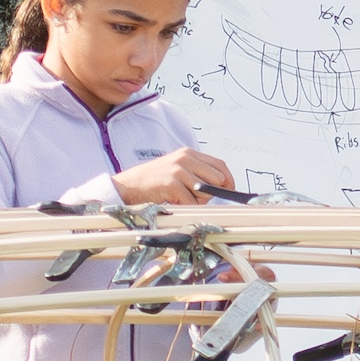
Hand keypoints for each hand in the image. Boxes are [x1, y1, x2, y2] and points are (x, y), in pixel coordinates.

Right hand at [110, 148, 246, 206]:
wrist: (129, 185)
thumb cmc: (155, 181)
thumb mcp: (177, 170)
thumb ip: (197, 174)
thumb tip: (222, 187)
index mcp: (189, 153)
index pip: (220, 165)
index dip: (229, 180)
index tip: (230, 191)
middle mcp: (185, 159)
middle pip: (217, 179)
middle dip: (211, 193)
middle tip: (194, 197)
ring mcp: (178, 170)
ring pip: (205, 192)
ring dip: (196, 201)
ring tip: (180, 197)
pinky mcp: (172, 183)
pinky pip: (191, 202)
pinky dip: (186, 207)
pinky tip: (173, 201)